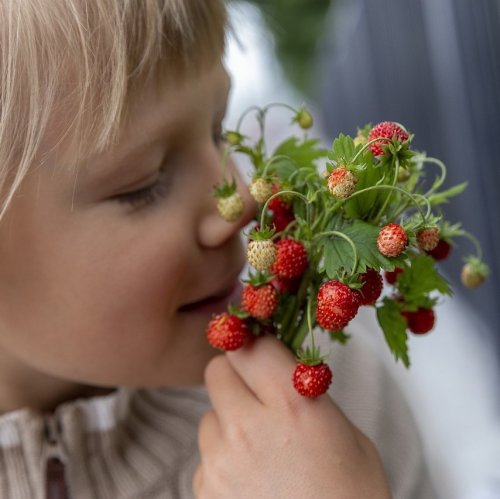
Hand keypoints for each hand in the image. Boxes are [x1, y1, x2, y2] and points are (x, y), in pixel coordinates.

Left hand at [194, 335, 390, 498]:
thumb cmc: (351, 498)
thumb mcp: (347, 435)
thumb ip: (307, 396)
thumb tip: (280, 374)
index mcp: (292, 404)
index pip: (250, 345)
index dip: (256, 346)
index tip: (262, 354)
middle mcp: (248, 426)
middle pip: (217, 370)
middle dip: (235, 376)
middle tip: (256, 395)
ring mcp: (220, 461)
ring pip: (208, 415)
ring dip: (227, 422)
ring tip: (258, 451)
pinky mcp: (204, 490)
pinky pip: (204, 456)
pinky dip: (221, 460)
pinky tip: (250, 481)